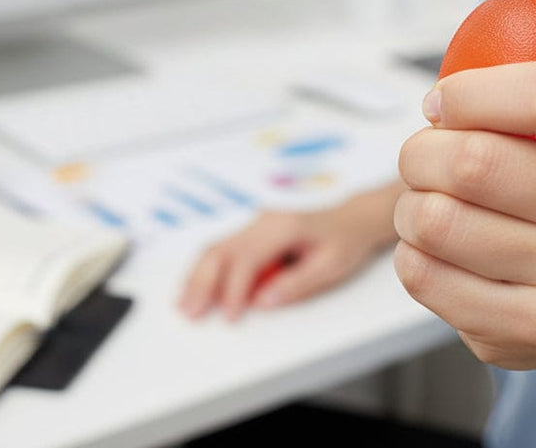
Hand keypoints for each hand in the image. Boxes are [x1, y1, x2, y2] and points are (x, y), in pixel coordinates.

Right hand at [178, 183, 400, 320]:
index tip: (229, 315)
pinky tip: (197, 287)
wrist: (352, 219)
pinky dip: (207, 269)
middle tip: (189, 311)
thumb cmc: (345, 241)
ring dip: (198, 276)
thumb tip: (262, 302)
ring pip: (216, 247)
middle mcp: (263, 220)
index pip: (247, 258)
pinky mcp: (253, 231)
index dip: (234, 289)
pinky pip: (224, 248)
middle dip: (202, 282)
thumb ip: (296, 284)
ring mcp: (256, 223)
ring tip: (184, 303)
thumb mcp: (331, 267)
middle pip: (221, 249)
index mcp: (283, 226)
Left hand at [394, 0, 535, 371]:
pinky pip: (427, 276)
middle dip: (422, 149)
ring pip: (442, 221)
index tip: (442, 98)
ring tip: (427, 197)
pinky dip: (412, 253)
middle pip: (480, 163)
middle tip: (422, 151)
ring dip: (410, 201)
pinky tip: (435, 246)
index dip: (471, 91)